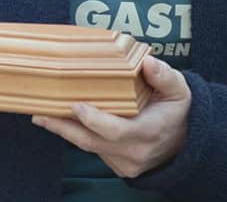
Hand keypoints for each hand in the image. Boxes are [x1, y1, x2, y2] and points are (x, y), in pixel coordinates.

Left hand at [32, 55, 190, 177]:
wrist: (186, 142)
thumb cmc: (177, 108)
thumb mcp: (178, 88)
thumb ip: (164, 75)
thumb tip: (147, 61)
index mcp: (149, 131)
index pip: (117, 130)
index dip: (94, 119)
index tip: (75, 104)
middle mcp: (134, 152)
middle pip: (92, 142)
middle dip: (64, 128)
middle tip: (39, 114)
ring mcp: (125, 162)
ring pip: (89, 147)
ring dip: (65, 130)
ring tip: (41, 114)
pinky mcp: (118, 165)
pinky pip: (93, 149)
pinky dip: (77, 134)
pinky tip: (61, 120)